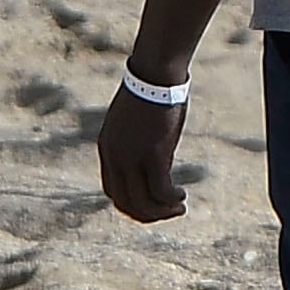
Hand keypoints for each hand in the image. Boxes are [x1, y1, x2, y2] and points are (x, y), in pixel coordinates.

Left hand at [97, 94, 187, 222]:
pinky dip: (171, 198)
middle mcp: (115, 156)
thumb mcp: (134, 122)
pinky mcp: (154, 153)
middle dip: (148, 214)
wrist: (156, 75)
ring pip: (142, 202)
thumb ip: (135, 143)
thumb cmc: (150, 93)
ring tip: (179, 207)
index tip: (151, 204)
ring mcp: (132, 156)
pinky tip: (182, 196)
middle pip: (125, 202)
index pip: (112, 190)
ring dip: (162, 211)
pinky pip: (160, 190)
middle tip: (169, 212)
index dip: (131, 204)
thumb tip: (150, 157)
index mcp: (107, 147)